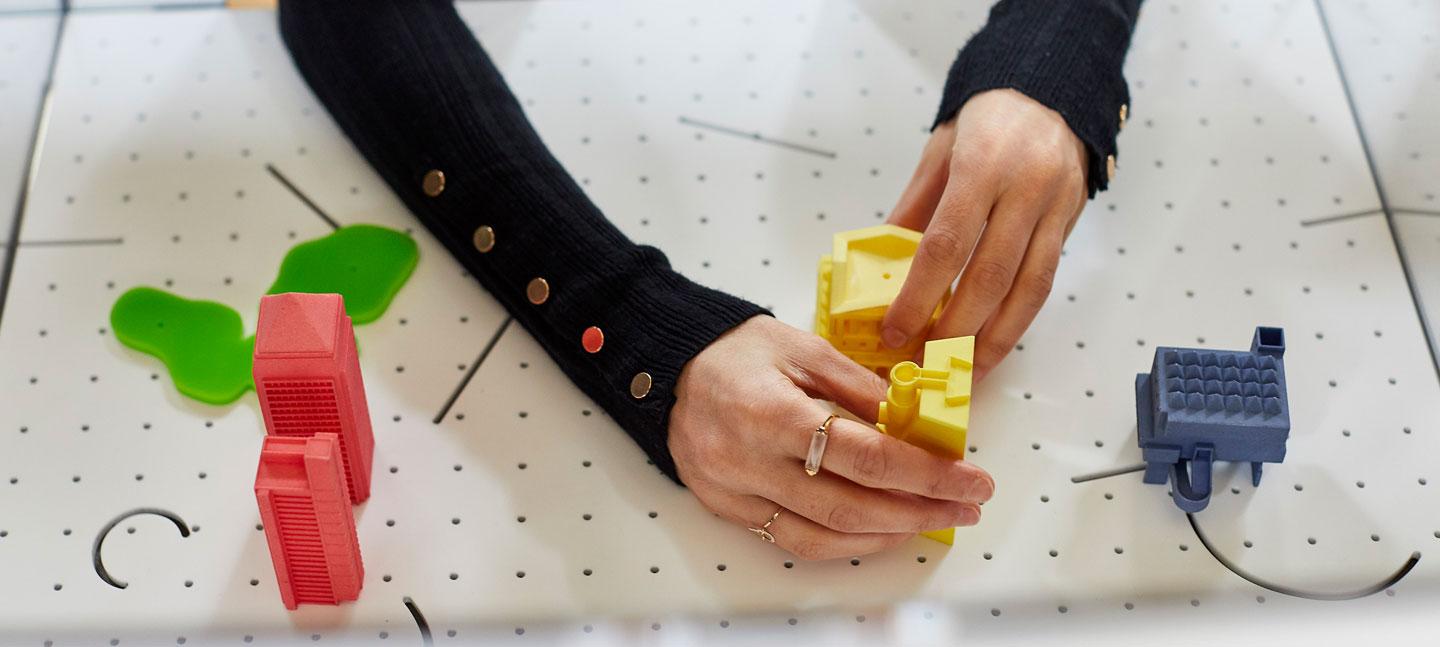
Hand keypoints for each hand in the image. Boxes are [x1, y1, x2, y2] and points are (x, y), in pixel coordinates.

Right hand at [669, 316, 994, 560]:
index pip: (867, 457)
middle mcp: (750, 461)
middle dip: (920, 511)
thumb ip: (861, 388)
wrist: (670, 368)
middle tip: (965, 506)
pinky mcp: (728, 510)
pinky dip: (845, 542)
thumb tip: (917, 425)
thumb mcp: (804, 348)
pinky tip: (879, 529)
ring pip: (823, 536)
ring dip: (887, 535)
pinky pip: (794, 541)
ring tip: (930, 519)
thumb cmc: (736, 351)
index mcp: (772, 412)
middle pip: (851, 507)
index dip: (928, 474)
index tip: (971, 479)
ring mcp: (735, 493)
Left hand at [882, 88, 1088, 380]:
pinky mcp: (1070, 223)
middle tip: (929, 362)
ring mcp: (1053, 208)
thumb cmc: (988, 121)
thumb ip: (914, 207)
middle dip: (957, 329)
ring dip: (996, 339)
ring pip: (1028, 289)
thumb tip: (882, 263)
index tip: (896, 332)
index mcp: (982, 166)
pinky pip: (1046, 281)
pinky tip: (996, 344)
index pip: (946, 244)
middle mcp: (1024, 189)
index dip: (920, 296)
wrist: (1051, 91)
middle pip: (990, 276)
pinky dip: (1020, 320)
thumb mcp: (939, 151)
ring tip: (967, 371)